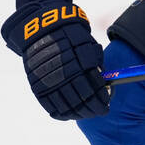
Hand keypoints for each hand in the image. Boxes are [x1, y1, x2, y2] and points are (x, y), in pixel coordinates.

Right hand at [1, 0, 111, 119]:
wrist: (41, 29)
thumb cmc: (69, 37)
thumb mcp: (87, 45)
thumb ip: (95, 65)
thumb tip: (104, 84)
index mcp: (81, 64)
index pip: (95, 89)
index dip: (103, 99)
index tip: (107, 104)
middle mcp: (66, 75)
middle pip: (83, 101)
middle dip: (94, 109)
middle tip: (100, 112)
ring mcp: (51, 82)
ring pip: (68, 107)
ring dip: (80, 114)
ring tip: (87, 114)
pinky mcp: (38, 87)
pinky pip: (51, 107)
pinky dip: (62, 114)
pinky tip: (70, 115)